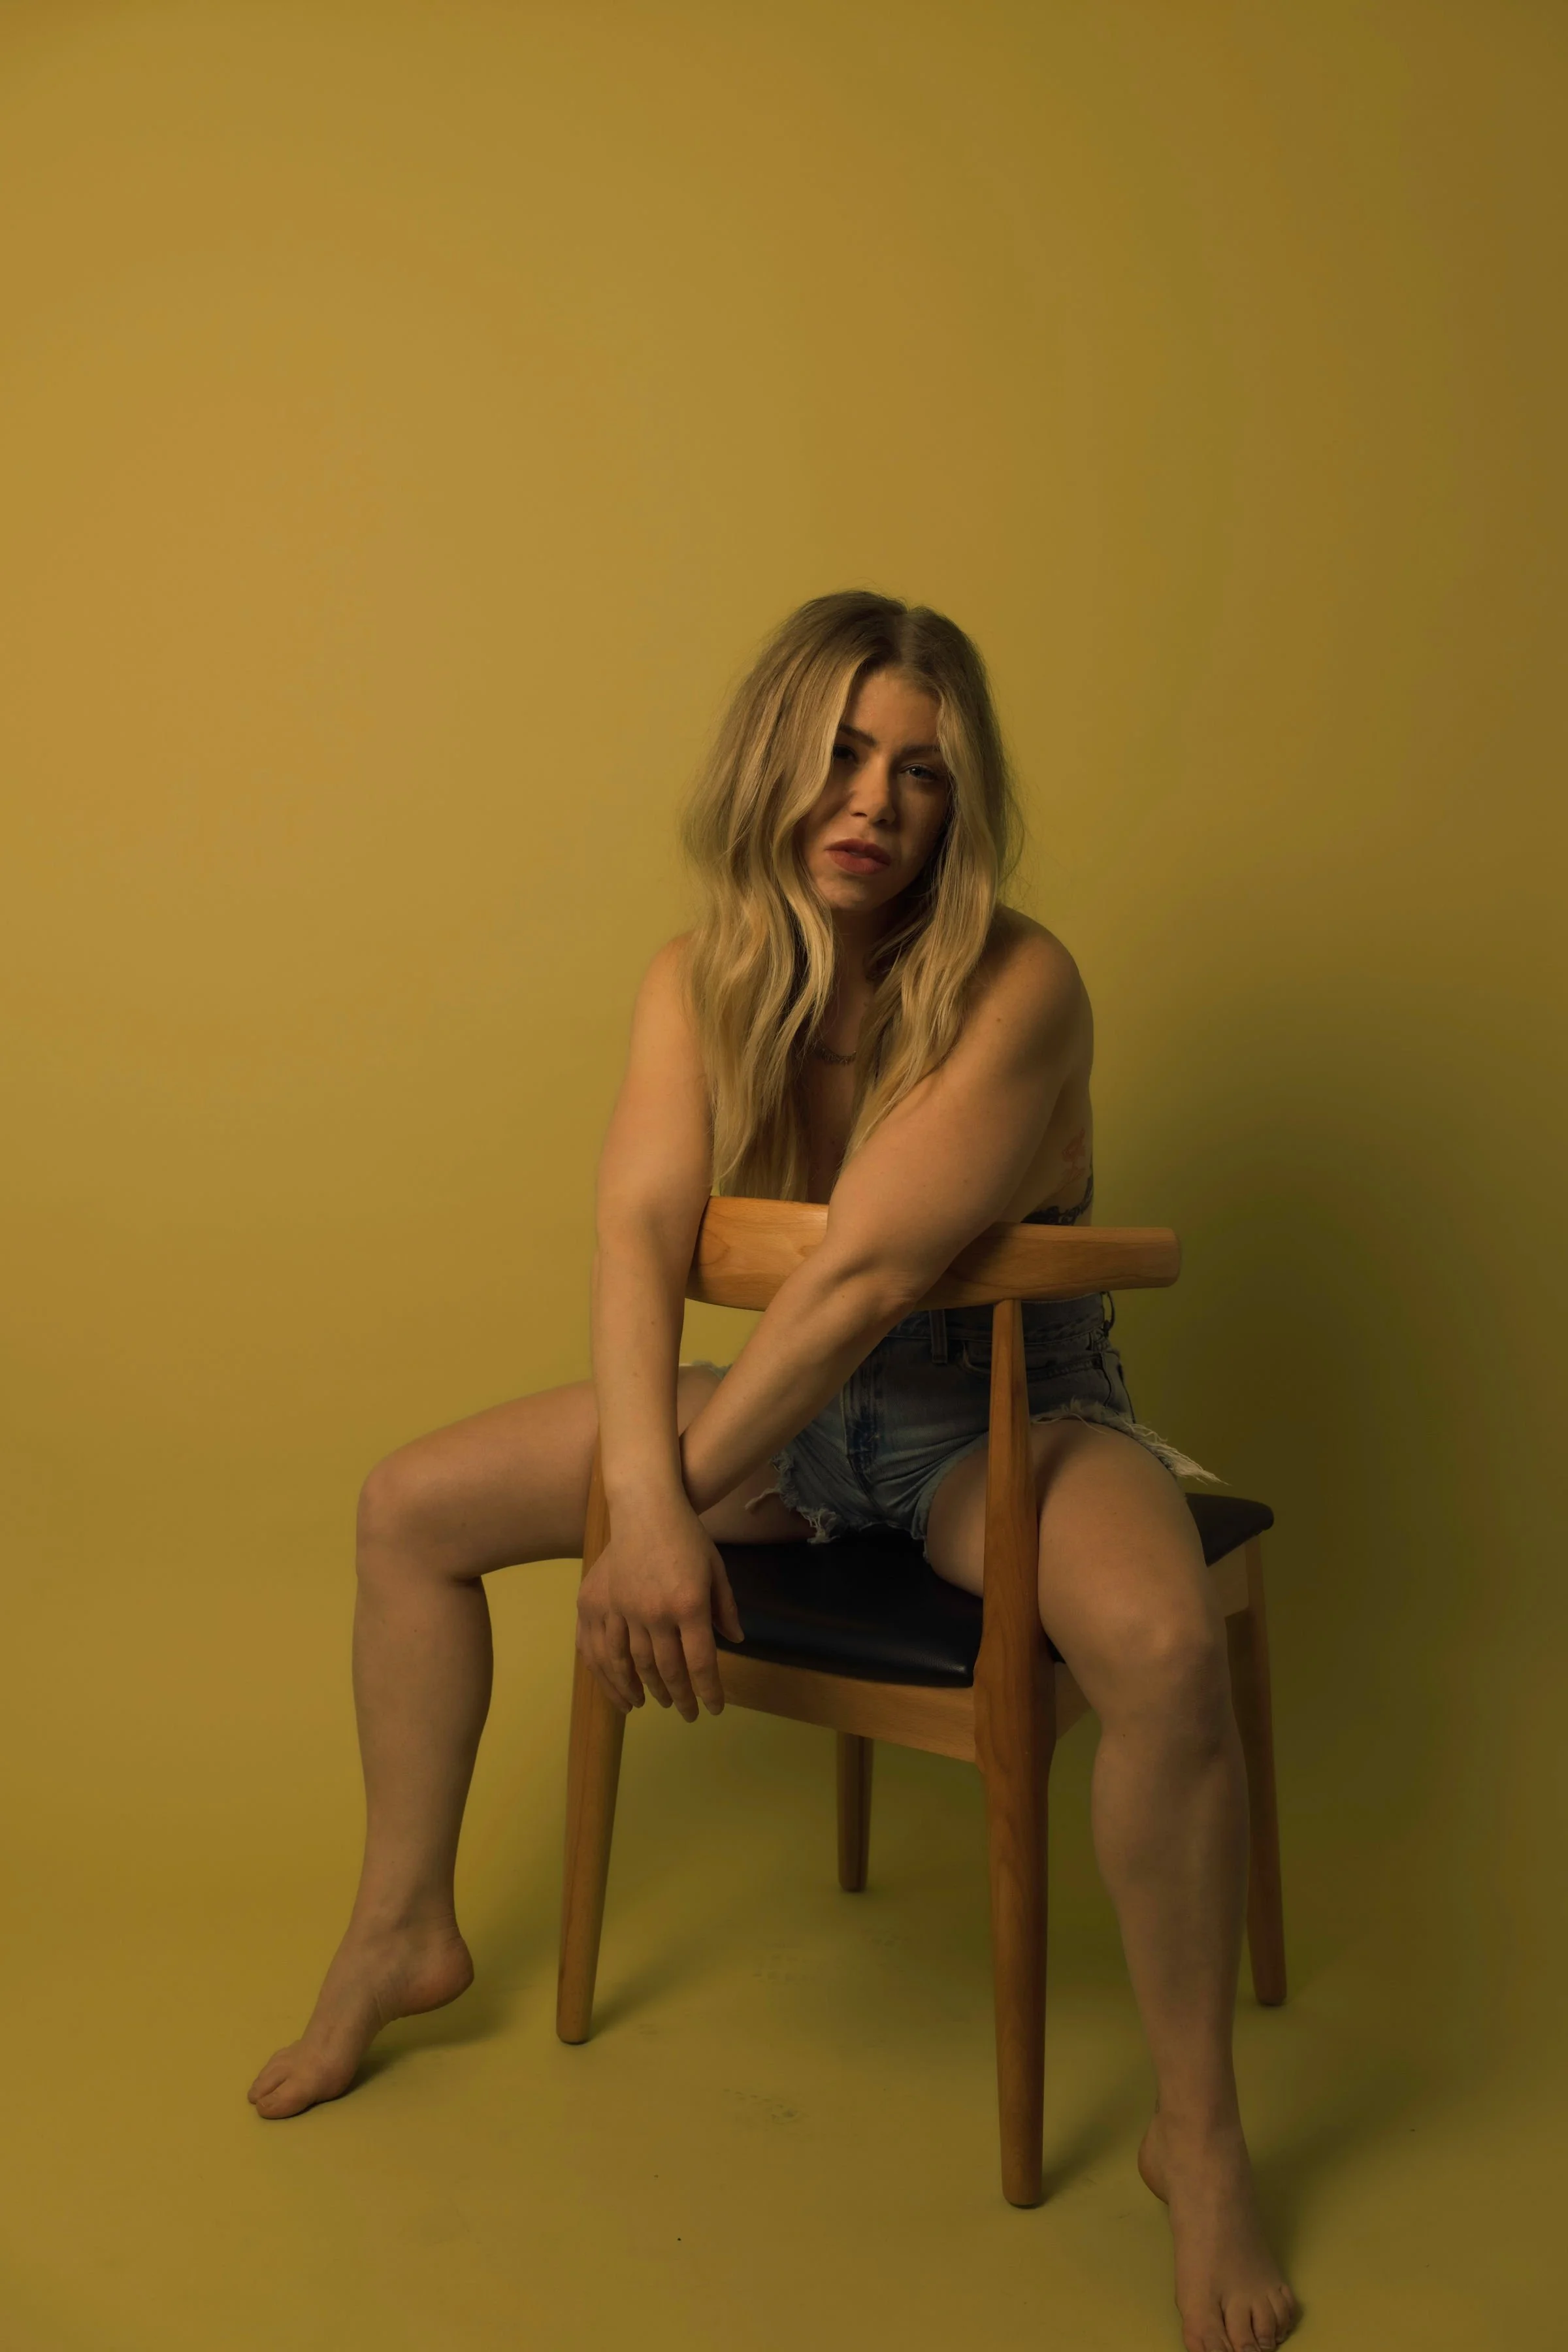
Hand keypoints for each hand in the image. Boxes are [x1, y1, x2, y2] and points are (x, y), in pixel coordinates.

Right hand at [576, 1498, 744, 1720]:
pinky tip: (619, 1690)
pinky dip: (607, 1675)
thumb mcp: (716, 1570)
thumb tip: (735, 1641)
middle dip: (679, 1696)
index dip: (707, 1690)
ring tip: (651, 1704)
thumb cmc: (687, 1537)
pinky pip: (597, 1649)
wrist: (646, 1507)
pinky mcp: (595, 1603)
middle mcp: (653, 1612)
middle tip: (686, 1712)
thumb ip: (725, 1608)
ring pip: (630, 1664)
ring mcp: (620, 1608)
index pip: (699, 1662)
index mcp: (688, 1605)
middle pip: (665, 1668)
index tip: (712, 1709)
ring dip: (643, 1690)